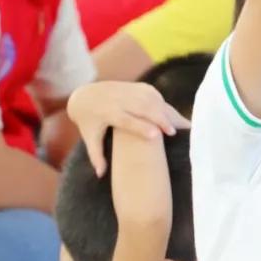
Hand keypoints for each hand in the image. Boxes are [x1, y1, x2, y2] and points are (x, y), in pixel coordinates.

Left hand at [67, 82, 189, 176]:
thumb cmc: (90, 123)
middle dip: (159, 118)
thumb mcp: (90, 139)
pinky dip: (161, 102)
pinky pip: (151, 93)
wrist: (85, 96)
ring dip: (163, 110)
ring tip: (174, 124)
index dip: (141, 127)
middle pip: (142, 107)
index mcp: (107, 113)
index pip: (126, 120)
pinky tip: (168, 113)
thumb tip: (100, 175)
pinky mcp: (133, 86)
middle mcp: (118, 99)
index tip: (156, 136)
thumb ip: (96, 156)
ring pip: (149, 98)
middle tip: (172, 132)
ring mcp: (127, 90)